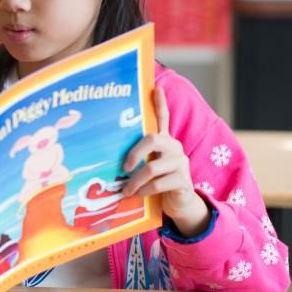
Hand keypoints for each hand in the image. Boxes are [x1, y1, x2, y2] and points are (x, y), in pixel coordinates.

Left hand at [121, 87, 209, 236]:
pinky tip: (138, 195)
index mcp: (164, 141)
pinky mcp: (184, 179)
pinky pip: (158, 184)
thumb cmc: (157, 182)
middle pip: (152, 139)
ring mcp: (181, 162)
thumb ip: (136, 158)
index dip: (160, 103)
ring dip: (134, 181)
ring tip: (125, 191)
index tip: (155, 88)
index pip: (163, 118)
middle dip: (133, 154)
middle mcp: (174, 147)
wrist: (178, 203)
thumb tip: (107, 155)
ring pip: (151, 168)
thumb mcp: (147, 166)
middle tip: (123, 168)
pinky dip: (144, 191)